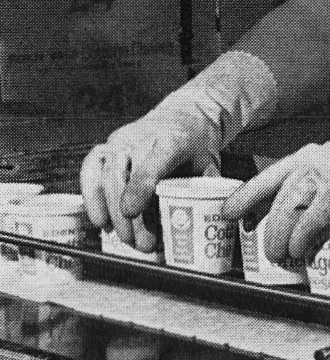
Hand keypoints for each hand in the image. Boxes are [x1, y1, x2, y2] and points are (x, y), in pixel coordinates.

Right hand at [80, 103, 221, 247]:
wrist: (182, 116)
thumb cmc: (195, 146)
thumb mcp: (209, 165)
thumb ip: (204, 191)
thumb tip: (200, 224)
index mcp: (171, 141)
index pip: (151, 164)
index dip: (139, 188)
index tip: (130, 212)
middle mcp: (140, 138)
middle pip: (123, 176)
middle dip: (126, 215)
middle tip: (139, 244)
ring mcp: (120, 141)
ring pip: (105, 175)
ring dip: (108, 211)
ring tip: (122, 238)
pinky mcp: (106, 146)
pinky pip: (90, 169)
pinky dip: (90, 196)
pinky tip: (100, 220)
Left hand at [224, 130, 329, 263]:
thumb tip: (315, 220)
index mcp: (320, 151)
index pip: (272, 174)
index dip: (246, 196)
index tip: (229, 215)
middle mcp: (322, 155)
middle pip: (277, 195)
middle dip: (264, 228)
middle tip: (266, 255)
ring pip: (291, 206)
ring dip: (281, 238)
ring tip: (283, 260)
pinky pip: (317, 216)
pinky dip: (305, 237)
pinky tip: (303, 251)